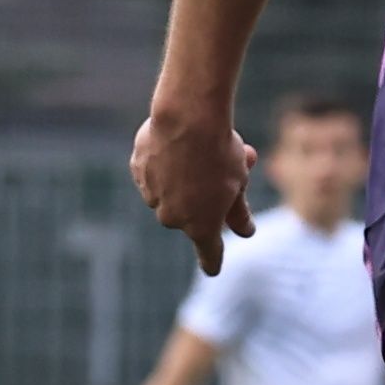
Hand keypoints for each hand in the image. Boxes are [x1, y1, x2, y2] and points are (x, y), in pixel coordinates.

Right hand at [130, 106, 256, 275]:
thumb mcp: (237, 181)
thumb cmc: (220, 150)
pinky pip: (153, 172)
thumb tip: (246, 233)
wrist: (187, 115)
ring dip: (184, 178)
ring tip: (201, 148)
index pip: (208, 255)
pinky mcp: (138, 171)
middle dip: (204, 197)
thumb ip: (238, 211)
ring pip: (170, 192)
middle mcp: (172, 218)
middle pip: (190, 214)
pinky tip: (176, 140)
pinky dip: (165, 162)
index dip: (212, 261)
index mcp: (201, 227)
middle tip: (226, 170)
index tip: (212, 268)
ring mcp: (152, 195)